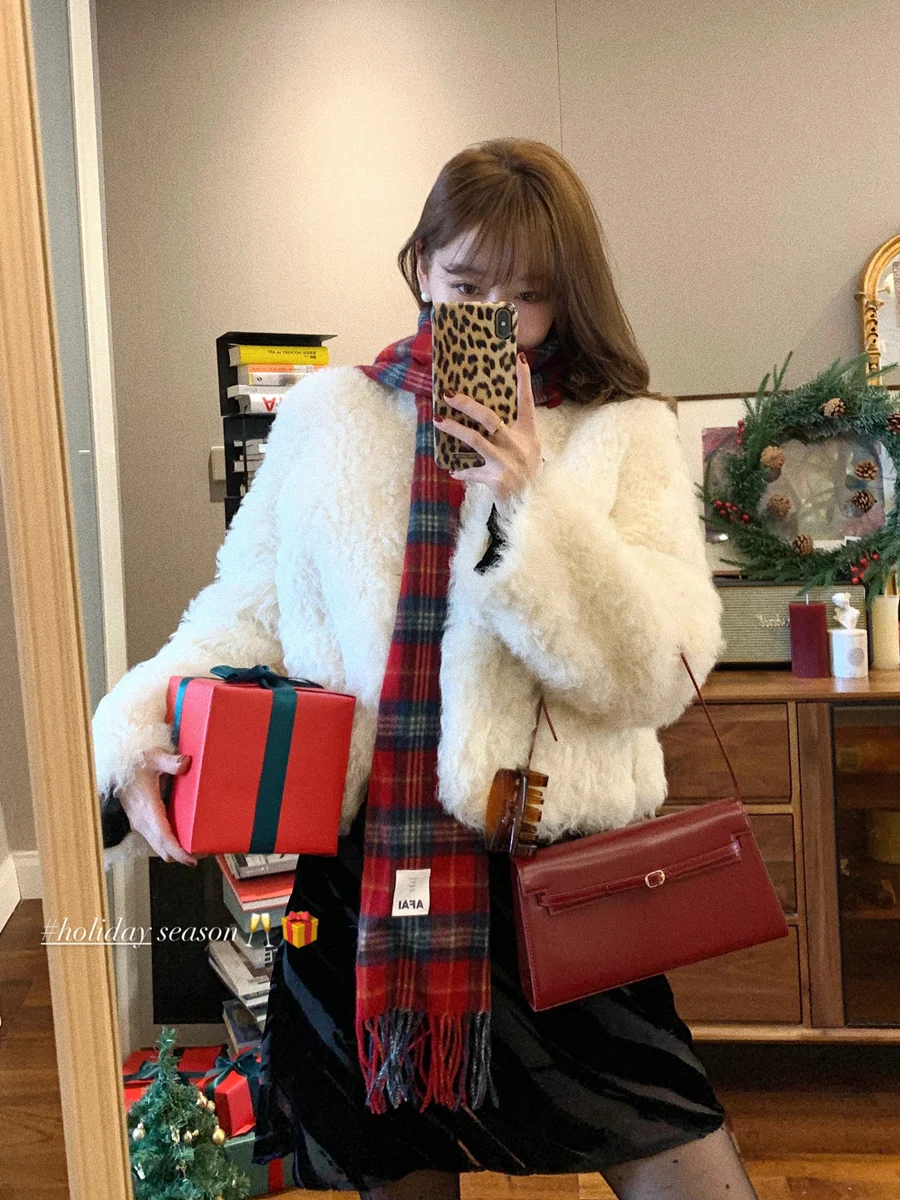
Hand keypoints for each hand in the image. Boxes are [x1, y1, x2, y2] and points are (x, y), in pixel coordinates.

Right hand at [117, 747, 197, 865]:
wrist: (117, 767)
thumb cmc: (136, 763)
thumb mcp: (154, 758)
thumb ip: (170, 762)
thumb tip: (186, 763)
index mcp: (147, 808)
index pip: (162, 837)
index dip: (177, 852)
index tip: (192, 860)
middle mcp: (143, 821)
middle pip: (163, 849)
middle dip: (182, 856)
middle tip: (206, 852)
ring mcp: (142, 824)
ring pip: (160, 846)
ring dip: (177, 851)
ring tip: (199, 847)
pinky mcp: (144, 823)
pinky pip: (158, 840)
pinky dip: (171, 844)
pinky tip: (186, 838)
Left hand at [436, 353, 542, 505]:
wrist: (532, 507)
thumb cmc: (526, 475)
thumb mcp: (528, 451)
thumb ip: (513, 433)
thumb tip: (487, 414)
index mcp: (529, 435)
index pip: (527, 402)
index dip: (524, 381)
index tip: (519, 360)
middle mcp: (519, 446)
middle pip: (491, 418)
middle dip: (468, 405)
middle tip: (450, 394)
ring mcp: (508, 462)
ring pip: (476, 440)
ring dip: (455, 429)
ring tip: (439, 420)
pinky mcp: (497, 480)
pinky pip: (473, 472)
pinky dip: (462, 472)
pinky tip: (452, 470)